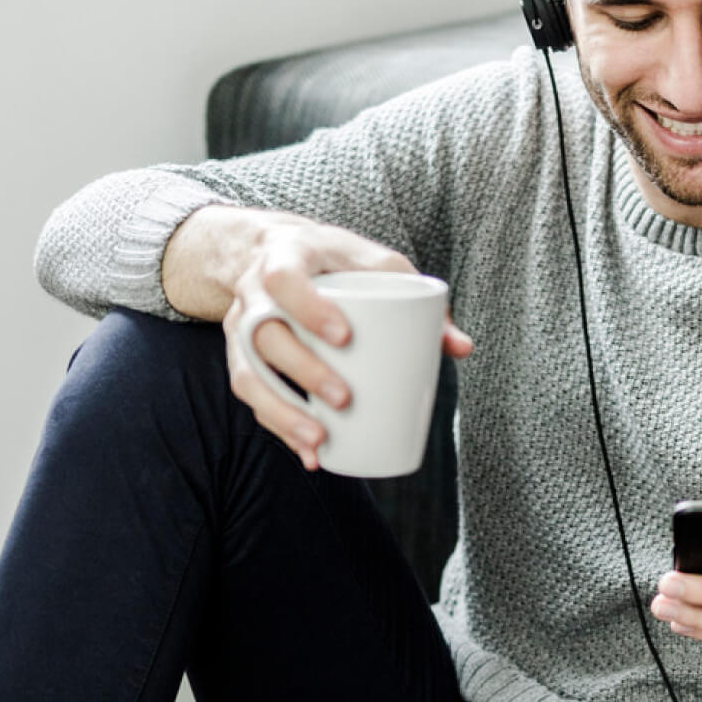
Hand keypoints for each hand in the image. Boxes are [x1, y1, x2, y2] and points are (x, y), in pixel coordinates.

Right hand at [213, 210, 472, 469]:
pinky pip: (250, 395)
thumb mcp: (380, 265)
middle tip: (343, 398)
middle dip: (302, 371)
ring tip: (319, 439)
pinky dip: (278, 427)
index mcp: (286, 255)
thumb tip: (462, 349)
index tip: (344, 337)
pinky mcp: (241, 355)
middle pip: (264, 334)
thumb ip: (419, 301)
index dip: (308, 308)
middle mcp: (252, 292)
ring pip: (248, 373)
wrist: (277, 249)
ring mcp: (239, 325)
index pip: (284, 279)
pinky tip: (309, 453)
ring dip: (281, 412)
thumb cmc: (339, 259)